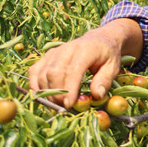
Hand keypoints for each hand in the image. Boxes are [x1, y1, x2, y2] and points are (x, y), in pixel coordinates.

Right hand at [28, 19, 142, 107]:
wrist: (99, 39)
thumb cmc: (107, 55)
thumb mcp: (113, 67)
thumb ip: (105, 80)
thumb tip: (97, 95)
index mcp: (86, 50)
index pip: (72, 71)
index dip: (69, 89)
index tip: (69, 104)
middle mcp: (67, 49)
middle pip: (54, 73)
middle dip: (57, 94)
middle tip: (66, 107)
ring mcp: (54, 52)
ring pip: (42, 73)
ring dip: (47, 92)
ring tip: (58, 103)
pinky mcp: (47, 56)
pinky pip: (34, 71)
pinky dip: (35, 84)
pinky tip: (43, 95)